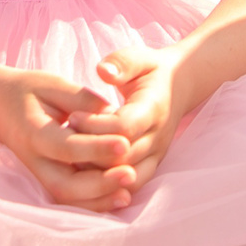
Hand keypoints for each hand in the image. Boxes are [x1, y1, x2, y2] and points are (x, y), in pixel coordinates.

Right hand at [0, 69, 137, 210]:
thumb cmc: (27, 91)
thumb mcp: (53, 84)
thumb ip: (82, 100)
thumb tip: (113, 116)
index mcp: (34, 132)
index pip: (66, 147)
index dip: (96, 148)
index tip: (125, 142)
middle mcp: (34, 160)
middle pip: (64, 185)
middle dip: (99, 184)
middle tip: (130, 174)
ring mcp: (39, 174)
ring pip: (66, 199)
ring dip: (97, 200)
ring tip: (127, 194)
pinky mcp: (46, 179)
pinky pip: (68, 199)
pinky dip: (91, 203)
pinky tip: (116, 198)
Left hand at [67, 45, 192, 195]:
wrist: (179, 86)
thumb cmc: (152, 71)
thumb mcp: (140, 58)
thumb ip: (122, 63)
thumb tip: (103, 72)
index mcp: (154, 108)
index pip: (124, 127)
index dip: (95, 127)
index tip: (73, 116)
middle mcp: (158, 136)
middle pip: (121, 158)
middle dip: (89, 152)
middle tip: (65, 139)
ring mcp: (156, 154)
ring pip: (124, 178)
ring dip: (95, 173)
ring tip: (71, 157)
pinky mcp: (150, 165)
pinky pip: (128, 187)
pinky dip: (105, 186)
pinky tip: (83, 172)